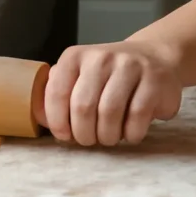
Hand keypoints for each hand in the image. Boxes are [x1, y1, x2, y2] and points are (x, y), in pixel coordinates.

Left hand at [37, 41, 181, 145]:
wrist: (155, 56)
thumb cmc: (109, 75)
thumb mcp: (79, 75)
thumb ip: (59, 92)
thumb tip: (39, 118)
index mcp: (75, 56)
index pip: (57, 92)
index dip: (57, 121)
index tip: (64, 136)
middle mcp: (100, 57)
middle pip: (83, 107)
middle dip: (83, 133)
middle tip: (89, 140)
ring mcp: (129, 66)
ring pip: (109, 113)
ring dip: (107, 136)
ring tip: (109, 138)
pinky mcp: (154, 80)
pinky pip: (137, 116)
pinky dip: (131, 133)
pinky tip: (130, 133)